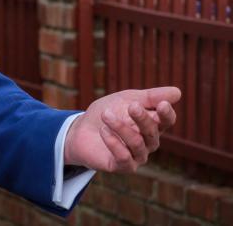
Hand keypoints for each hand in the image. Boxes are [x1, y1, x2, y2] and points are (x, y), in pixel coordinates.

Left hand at [64, 86, 179, 172]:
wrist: (81, 129)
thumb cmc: (108, 112)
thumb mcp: (126, 99)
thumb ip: (149, 97)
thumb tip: (178, 92)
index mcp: (152, 124)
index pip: (166, 121)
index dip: (166, 114)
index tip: (162, 104)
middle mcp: (148, 142)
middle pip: (152, 132)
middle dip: (142, 118)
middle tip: (131, 106)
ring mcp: (137, 156)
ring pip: (137, 143)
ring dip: (121, 128)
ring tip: (106, 115)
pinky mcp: (122, 166)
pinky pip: (124, 157)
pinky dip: (114, 143)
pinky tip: (103, 131)